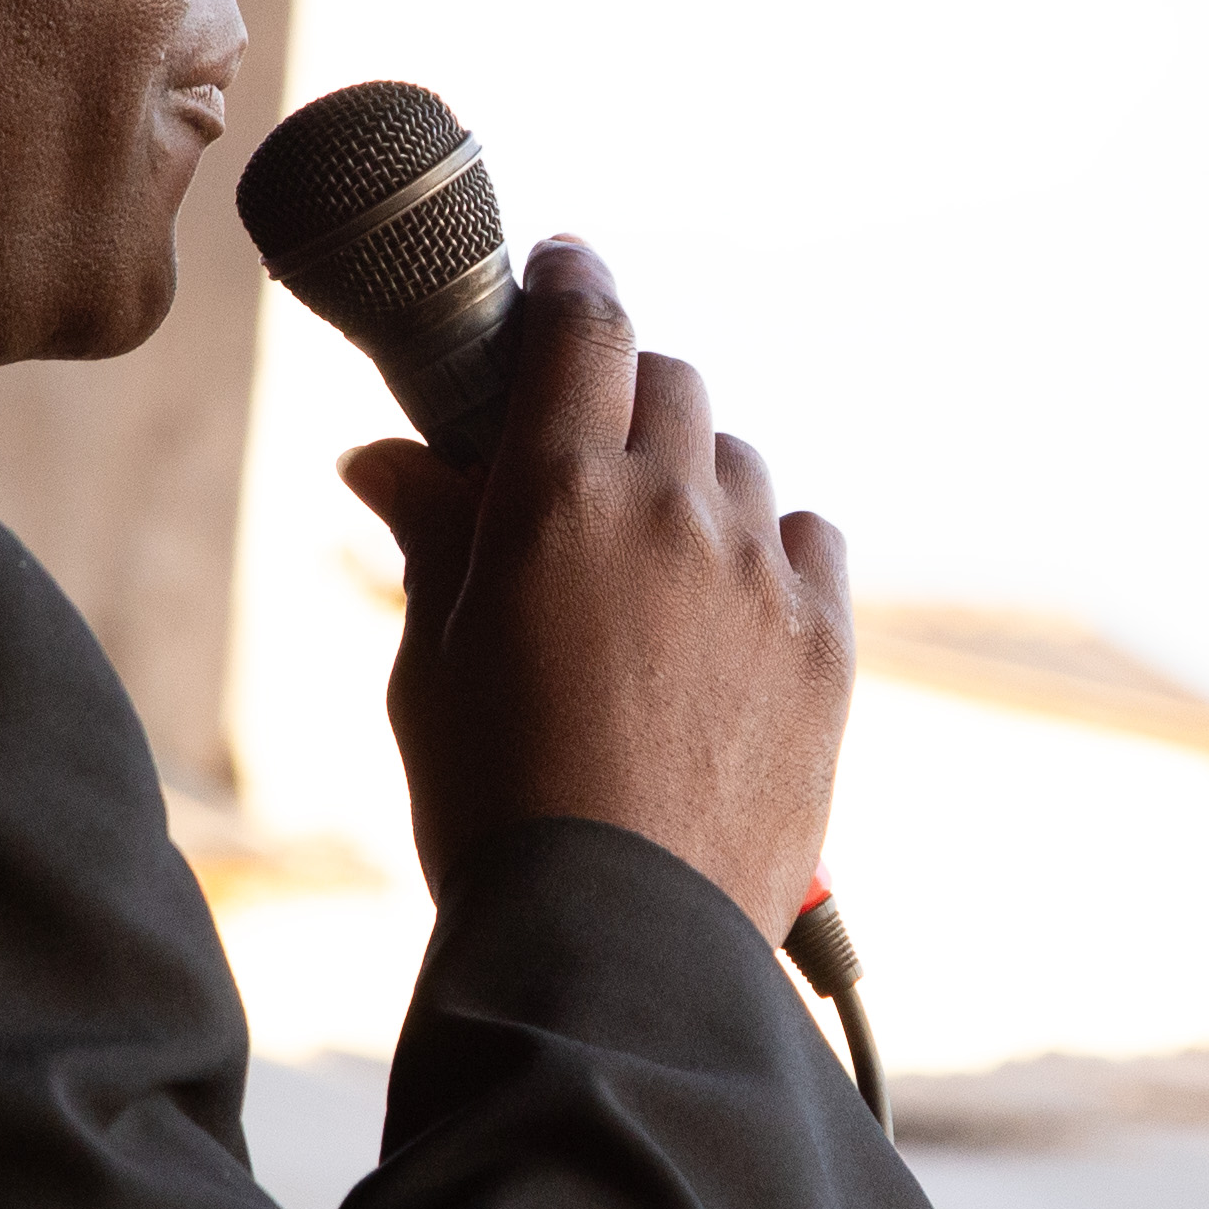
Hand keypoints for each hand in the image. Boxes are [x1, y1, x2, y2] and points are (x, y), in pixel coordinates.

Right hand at [338, 239, 853, 938]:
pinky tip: (727, 603)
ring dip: (694, 474)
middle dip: (624, 390)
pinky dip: (768, 546)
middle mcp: (674, 510)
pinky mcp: (825, 645)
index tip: (561, 270)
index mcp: (559, 494)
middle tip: (588, 441)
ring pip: (740, 460)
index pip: (583, 325)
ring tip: (651, 549)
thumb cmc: (494, 805)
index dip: (570, 280)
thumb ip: (432, 539)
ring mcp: (763, 576)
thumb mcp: (432, 666)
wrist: (619, 938)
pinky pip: (808, 539)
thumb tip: (383, 460)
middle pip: (669, 380)